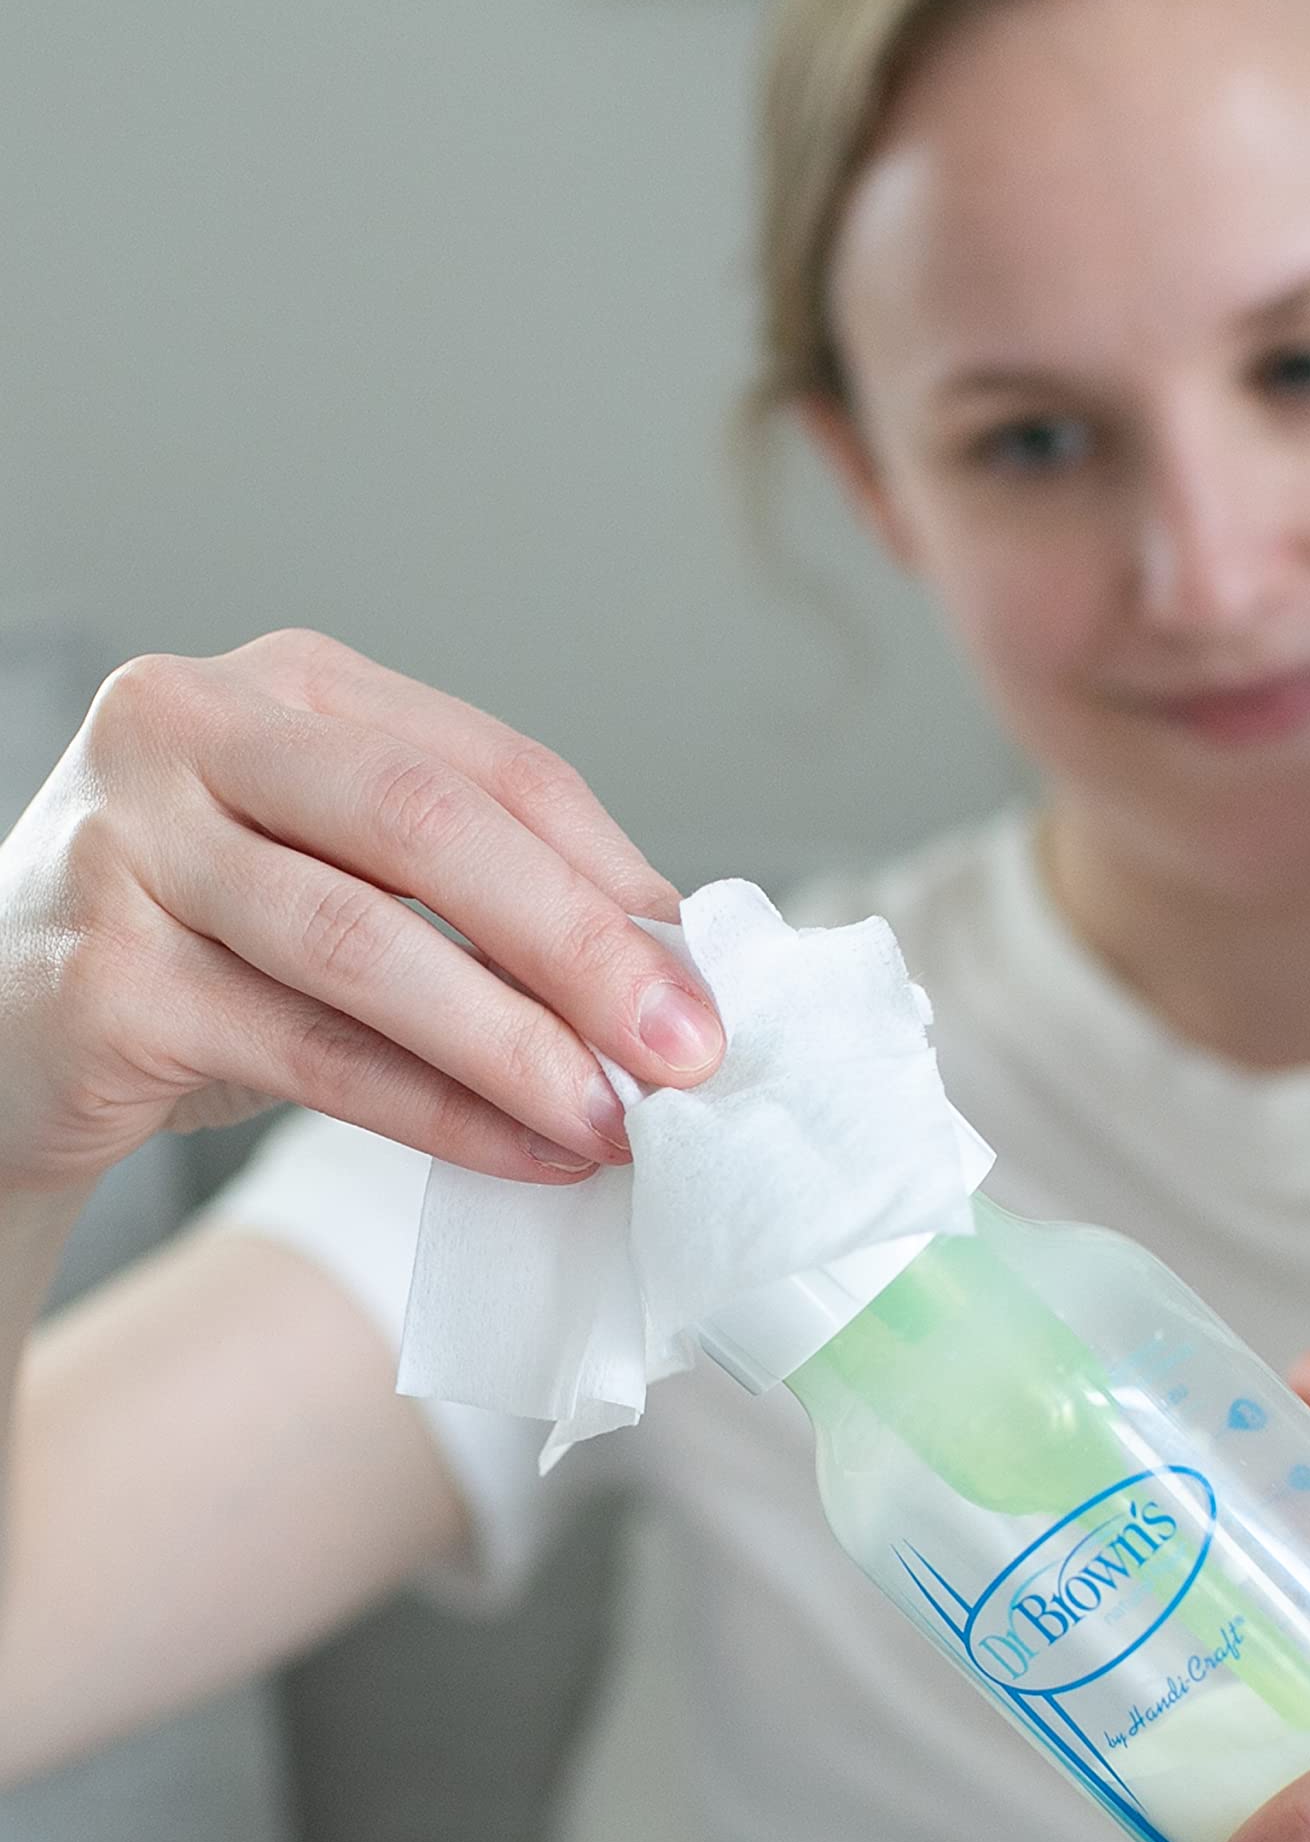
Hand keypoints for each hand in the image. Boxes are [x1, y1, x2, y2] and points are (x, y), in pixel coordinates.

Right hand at [0, 631, 724, 1194]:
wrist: (10, 1040)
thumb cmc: (214, 955)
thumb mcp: (351, 889)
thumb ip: (485, 904)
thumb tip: (672, 974)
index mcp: (292, 687)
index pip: (494, 769)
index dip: (617, 876)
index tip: (708, 979)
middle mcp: (192, 727)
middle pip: (431, 828)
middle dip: (584, 948)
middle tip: (688, 1049)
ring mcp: (128, 842)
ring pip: (366, 944)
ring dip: (517, 1045)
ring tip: (619, 1120)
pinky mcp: (100, 974)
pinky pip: (308, 1053)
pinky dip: (438, 1114)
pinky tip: (525, 1153)